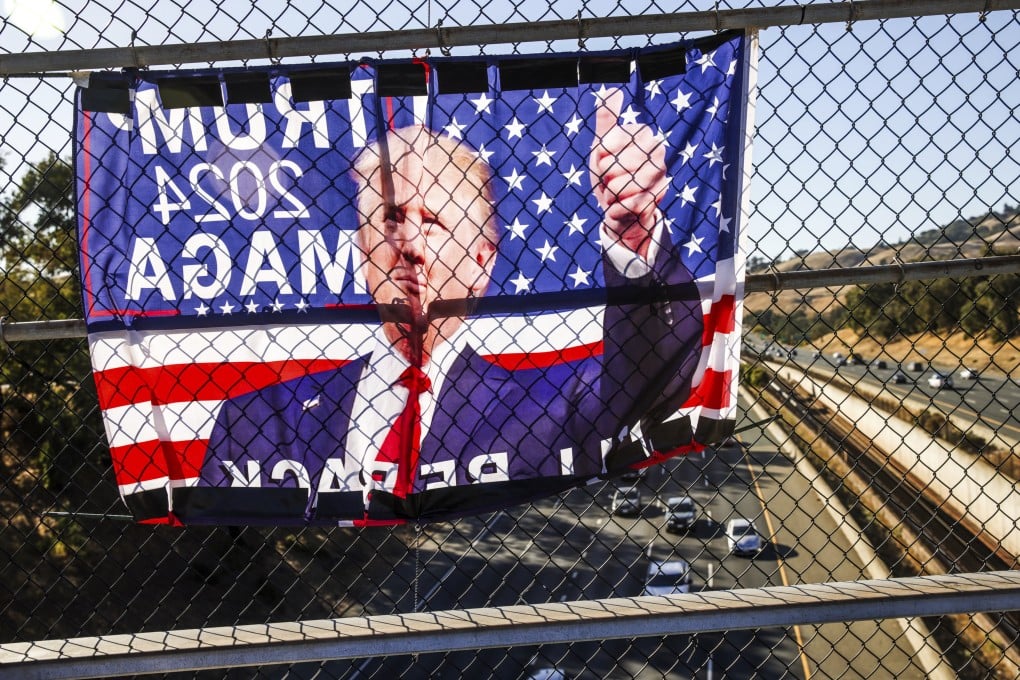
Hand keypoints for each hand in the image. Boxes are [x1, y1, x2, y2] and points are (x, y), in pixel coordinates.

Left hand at [589, 88, 666, 259]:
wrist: (618, 206)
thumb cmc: (608, 172)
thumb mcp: (601, 145)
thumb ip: (606, 118)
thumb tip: (611, 90)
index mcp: (643, 134)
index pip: (609, 144)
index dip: (600, 156)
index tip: (602, 160)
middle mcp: (658, 152)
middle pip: (616, 165)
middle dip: (605, 177)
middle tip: (609, 180)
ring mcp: (660, 174)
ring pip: (622, 186)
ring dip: (611, 194)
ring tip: (615, 192)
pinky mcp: (658, 198)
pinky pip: (628, 203)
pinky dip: (618, 207)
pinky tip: (622, 204)